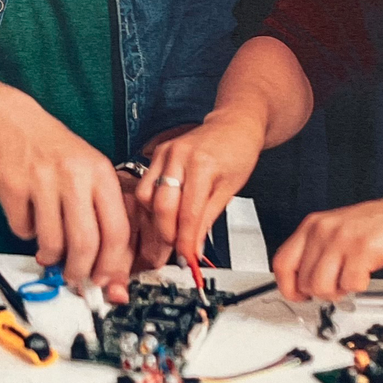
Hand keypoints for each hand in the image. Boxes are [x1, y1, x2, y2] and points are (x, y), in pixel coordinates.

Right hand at [0, 91, 130, 290]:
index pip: (117, 231)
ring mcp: (42, 180)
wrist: (9, 120)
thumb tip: (108, 267)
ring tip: (48, 250)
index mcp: (101, 173)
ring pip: (52, 242)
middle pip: (86, 243)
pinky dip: (25, 233)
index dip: (112, 264)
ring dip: (50, 256)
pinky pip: (22, 230)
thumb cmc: (53, 151)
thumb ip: (101, 214)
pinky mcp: (13, 187)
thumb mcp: (88, 171)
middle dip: (79, 271)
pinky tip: (28, 218)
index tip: (104, 279)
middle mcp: (75, 176)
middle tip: (74, 277)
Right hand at [135, 110, 265, 272]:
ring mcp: (164, 152)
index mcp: (202, 165)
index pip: (188, 213)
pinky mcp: (156, 153)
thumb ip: (208, 218)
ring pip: (146, 196)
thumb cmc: (237, 152)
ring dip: (155, 219)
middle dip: (167, 233)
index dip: (185, 240)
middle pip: (161, 206)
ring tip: (170, 231)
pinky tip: (164, 213)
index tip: (188, 257)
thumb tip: (194, 246)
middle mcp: (178, 156)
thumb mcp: (230, 189)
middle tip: (177, 248)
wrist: (234, 125)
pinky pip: (145, 185)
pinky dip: (152, 204)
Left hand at [271, 188, 382, 300]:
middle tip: (339, 286)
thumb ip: (320, 251)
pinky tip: (367, 273)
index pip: (282, 262)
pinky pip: (349, 284)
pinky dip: (359, 287)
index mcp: (314, 225)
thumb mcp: (341, 231)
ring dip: (338, 292)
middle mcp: (323, 230)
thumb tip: (305, 281)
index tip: (299, 296)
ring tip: (352, 280)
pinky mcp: (362, 250)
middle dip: (322, 292)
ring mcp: (341, 239)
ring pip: (321, 286)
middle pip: (303, 280)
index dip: (288, 287)